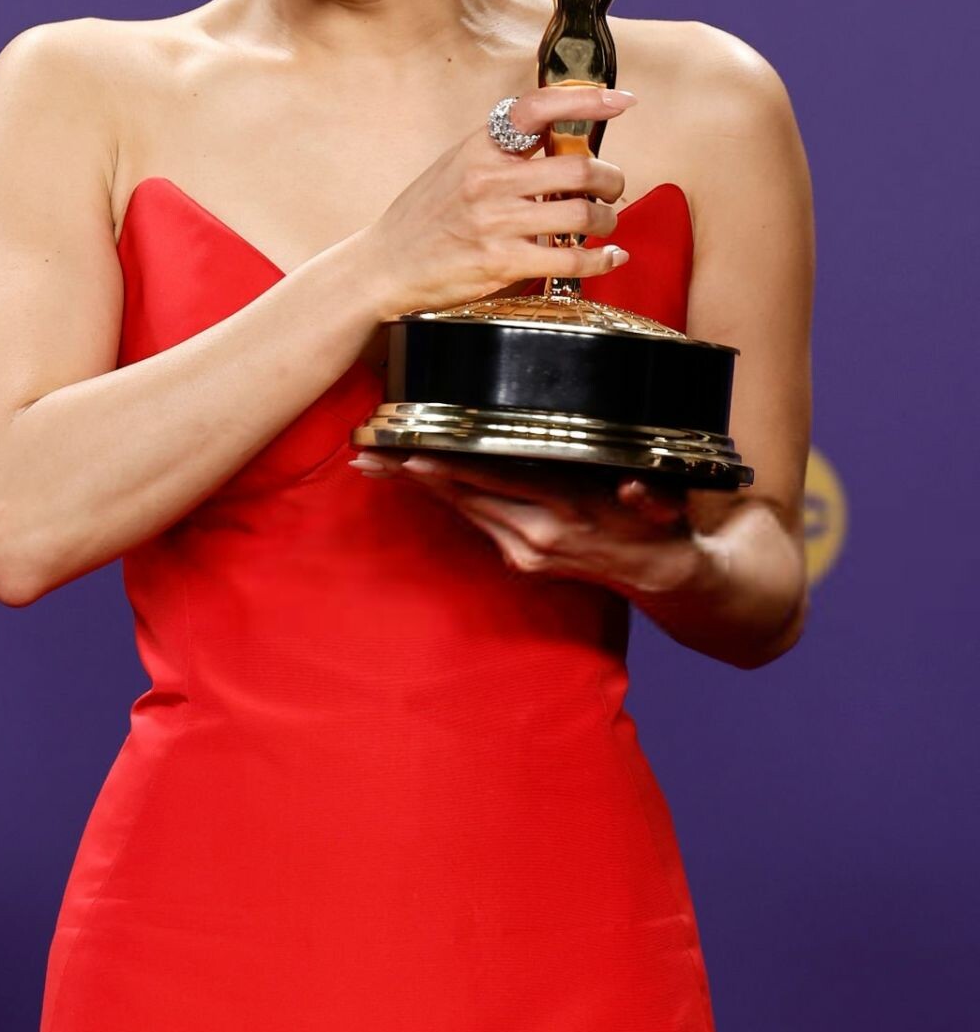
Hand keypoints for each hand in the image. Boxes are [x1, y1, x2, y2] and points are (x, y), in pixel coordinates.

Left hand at [350, 450, 701, 594]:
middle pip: (464, 497)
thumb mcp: (663, 504)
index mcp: (568, 513)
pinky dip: (442, 498)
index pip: (499, 483)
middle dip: (414, 476)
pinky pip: (475, 519)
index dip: (455, 469)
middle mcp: (536, 536)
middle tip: (368, 455)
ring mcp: (523, 552)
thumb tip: (635, 489)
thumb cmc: (659, 524)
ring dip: (418, 487)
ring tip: (375, 464)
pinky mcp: (518, 560)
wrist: (663, 576)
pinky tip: (413, 480)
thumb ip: (650, 498)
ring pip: (462, 509)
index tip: (413, 457)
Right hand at [358, 85, 636, 322]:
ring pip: (582, 213)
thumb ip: (501, 152)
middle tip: (613, 185)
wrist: (384, 265)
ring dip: (607, 218)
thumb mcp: (455, 165)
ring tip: (604, 221)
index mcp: (478, 147)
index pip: (537, 109)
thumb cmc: (422, 217)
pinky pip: (570, 258)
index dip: (586, 101)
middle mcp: (488, 179)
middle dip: (611, 178)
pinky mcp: (501, 262)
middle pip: (579, 168)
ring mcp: (495, 222)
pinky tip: (609, 257)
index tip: (620, 100)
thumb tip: (557, 140)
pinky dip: (601, 259)